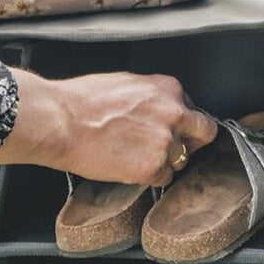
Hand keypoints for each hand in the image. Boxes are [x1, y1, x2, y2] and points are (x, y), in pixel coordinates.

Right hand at [0, 69, 217, 184]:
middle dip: (190, 143)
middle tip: (168, 149)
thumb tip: (155, 108)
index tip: (171, 130)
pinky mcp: (152, 167)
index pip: (193, 109)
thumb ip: (150, 97)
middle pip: (203, 134)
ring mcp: (166, 142)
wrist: (60, 121)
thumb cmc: (80, 101)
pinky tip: (126, 166)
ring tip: (133, 157)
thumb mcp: (124, 84)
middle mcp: (174, 113)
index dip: (182, 123)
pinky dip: (148, 177)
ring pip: (180, 160)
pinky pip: (162, 178)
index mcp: (167, 88)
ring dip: (163, 162)